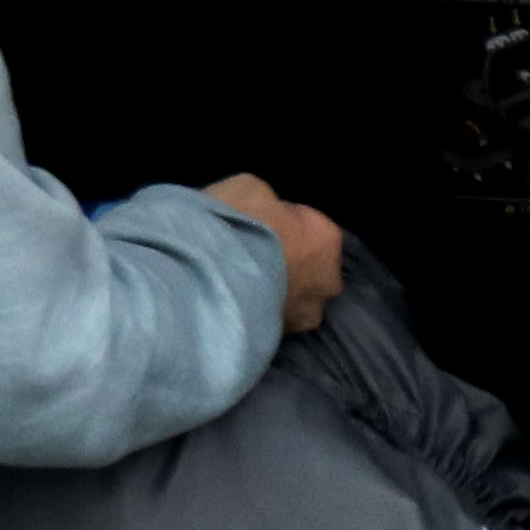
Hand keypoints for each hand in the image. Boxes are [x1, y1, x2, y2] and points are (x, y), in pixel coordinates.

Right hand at [204, 174, 346, 335]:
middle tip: (245, 251)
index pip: (309, 223)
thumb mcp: (249, 187)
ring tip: (235, 279)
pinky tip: (232, 300)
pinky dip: (257, 310)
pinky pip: (270, 318)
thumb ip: (269, 201)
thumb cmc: (233, 226)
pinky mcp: (281, 341)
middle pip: (307, 265)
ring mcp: (305, 318)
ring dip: (271, 288)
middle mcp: (328, 284)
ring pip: (291, 296)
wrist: (201, 281)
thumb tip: (267, 213)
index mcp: (327, 241)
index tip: (255, 221)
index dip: (281, 220)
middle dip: (284, 259)